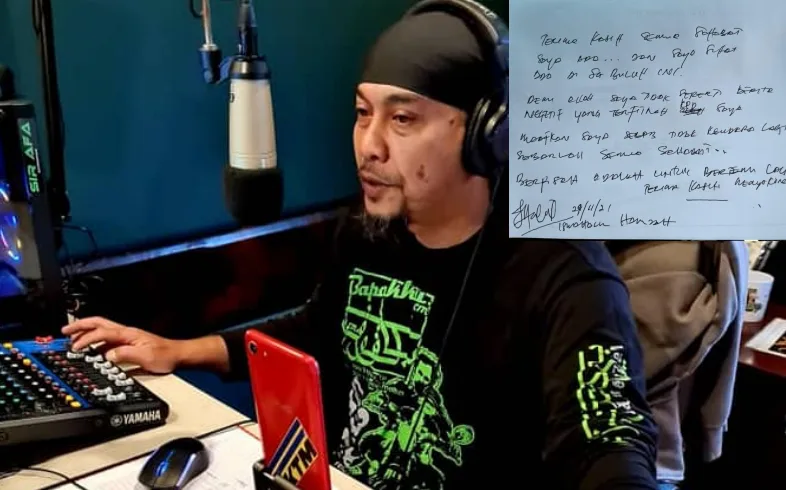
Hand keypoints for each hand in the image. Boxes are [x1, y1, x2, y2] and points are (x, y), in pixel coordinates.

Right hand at [62, 317, 180, 373]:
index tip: (75, 346)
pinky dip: (94, 341)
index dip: (86, 338)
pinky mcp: (128, 343)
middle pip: (98, 323)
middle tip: (65, 330)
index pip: (102, 332)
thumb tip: (107, 355)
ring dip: (85, 332)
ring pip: (101, 329)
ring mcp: (126, 337)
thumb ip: (125, 355)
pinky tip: (90, 350)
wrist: (178, 355)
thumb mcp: (145, 357)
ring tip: (72, 338)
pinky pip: (106, 339)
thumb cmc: (165, 355)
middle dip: (80, 325)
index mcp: (128, 334)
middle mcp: (126, 332)